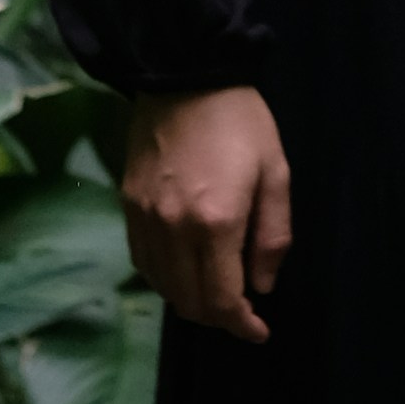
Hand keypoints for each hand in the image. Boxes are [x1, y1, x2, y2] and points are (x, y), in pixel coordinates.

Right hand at [122, 84, 291, 338]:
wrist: (183, 72)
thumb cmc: (240, 121)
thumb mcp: (276, 173)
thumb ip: (273, 236)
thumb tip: (261, 286)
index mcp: (216, 222)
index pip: (222, 299)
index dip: (242, 325)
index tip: (258, 331)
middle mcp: (173, 229)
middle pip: (189, 301)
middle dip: (218, 317)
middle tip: (241, 310)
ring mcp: (144, 218)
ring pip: (161, 286)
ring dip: (189, 299)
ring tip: (214, 290)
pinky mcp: (127, 205)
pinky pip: (142, 261)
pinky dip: (163, 277)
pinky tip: (182, 268)